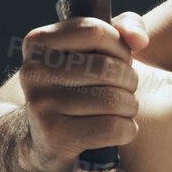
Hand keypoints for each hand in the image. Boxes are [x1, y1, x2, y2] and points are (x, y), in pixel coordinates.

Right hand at [18, 10, 148, 171]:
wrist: (46, 141)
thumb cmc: (78, 87)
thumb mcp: (91, 51)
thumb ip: (120, 29)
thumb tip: (138, 39)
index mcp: (38, 42)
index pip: (95, 32)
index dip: (120, 47)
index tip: (120, 62)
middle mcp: (34, 71)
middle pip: (107, 68)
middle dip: (129, 80)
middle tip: (126, 90)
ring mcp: (41, 105)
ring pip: (113, 99)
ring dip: (130, 106)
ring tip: (123, 109)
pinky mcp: (56, 137)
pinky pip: (112, 128)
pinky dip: (127, 130)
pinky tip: (120, 130)